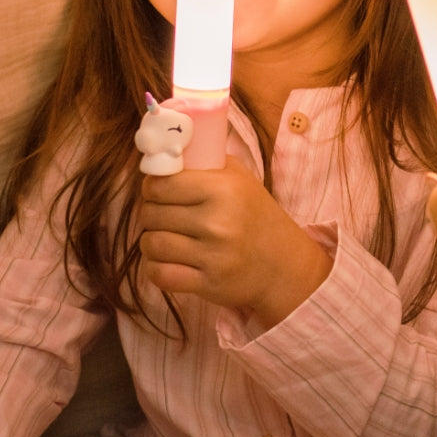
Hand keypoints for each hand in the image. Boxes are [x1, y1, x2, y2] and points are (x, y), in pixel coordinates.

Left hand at [138, 160, 331, 325]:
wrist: (284, 264)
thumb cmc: (255, 215)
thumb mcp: (239, 178)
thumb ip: (203, 162)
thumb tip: (159, 153)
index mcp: (225, 190)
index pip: (160, 184)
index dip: (153, 188)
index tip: (161, 192)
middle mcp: (219, 223)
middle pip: (151, 214)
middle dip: (153, 214)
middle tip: (167, 216)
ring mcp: (214, 256)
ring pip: (152, 244)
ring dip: (153, 242)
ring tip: (168, 239)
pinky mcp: (208, 283)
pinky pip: (160, 275)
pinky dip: (157, 269)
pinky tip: (169, 262)